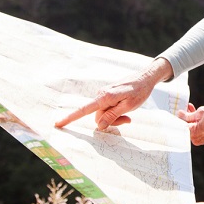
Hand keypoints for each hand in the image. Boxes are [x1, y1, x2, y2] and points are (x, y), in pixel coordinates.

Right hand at [55, 58, 173, 129]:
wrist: (145, 78)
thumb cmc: (139, 91)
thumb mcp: (128, 106)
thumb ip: (113, 116)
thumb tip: (99, 126)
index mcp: (104, 97)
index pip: (84, 110)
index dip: (70, 118)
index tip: (58, 124)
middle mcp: (101, 95)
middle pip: (98, 117)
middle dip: (111, 122)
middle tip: (127, 120)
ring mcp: (104, 95)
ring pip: (103, 115)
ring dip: (115, 118)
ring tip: (129, 115)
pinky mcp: (107, 96)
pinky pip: (107, 109)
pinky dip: (116, 113)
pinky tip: (127, 111)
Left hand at [176, 104, 203, 144]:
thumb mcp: (201, 112)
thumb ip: (188, 115)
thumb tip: (180, 114)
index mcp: (193, 133)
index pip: (180, 125)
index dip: (178, 117)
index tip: (177, 111)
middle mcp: (196, 139)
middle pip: (185, 127)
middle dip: (184, 117)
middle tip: (185, 108)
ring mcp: (200, 140)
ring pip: (191, 128)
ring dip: (190, 119)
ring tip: (192, 109)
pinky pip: (196, 130)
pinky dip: (195, 123)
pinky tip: (196, 115)